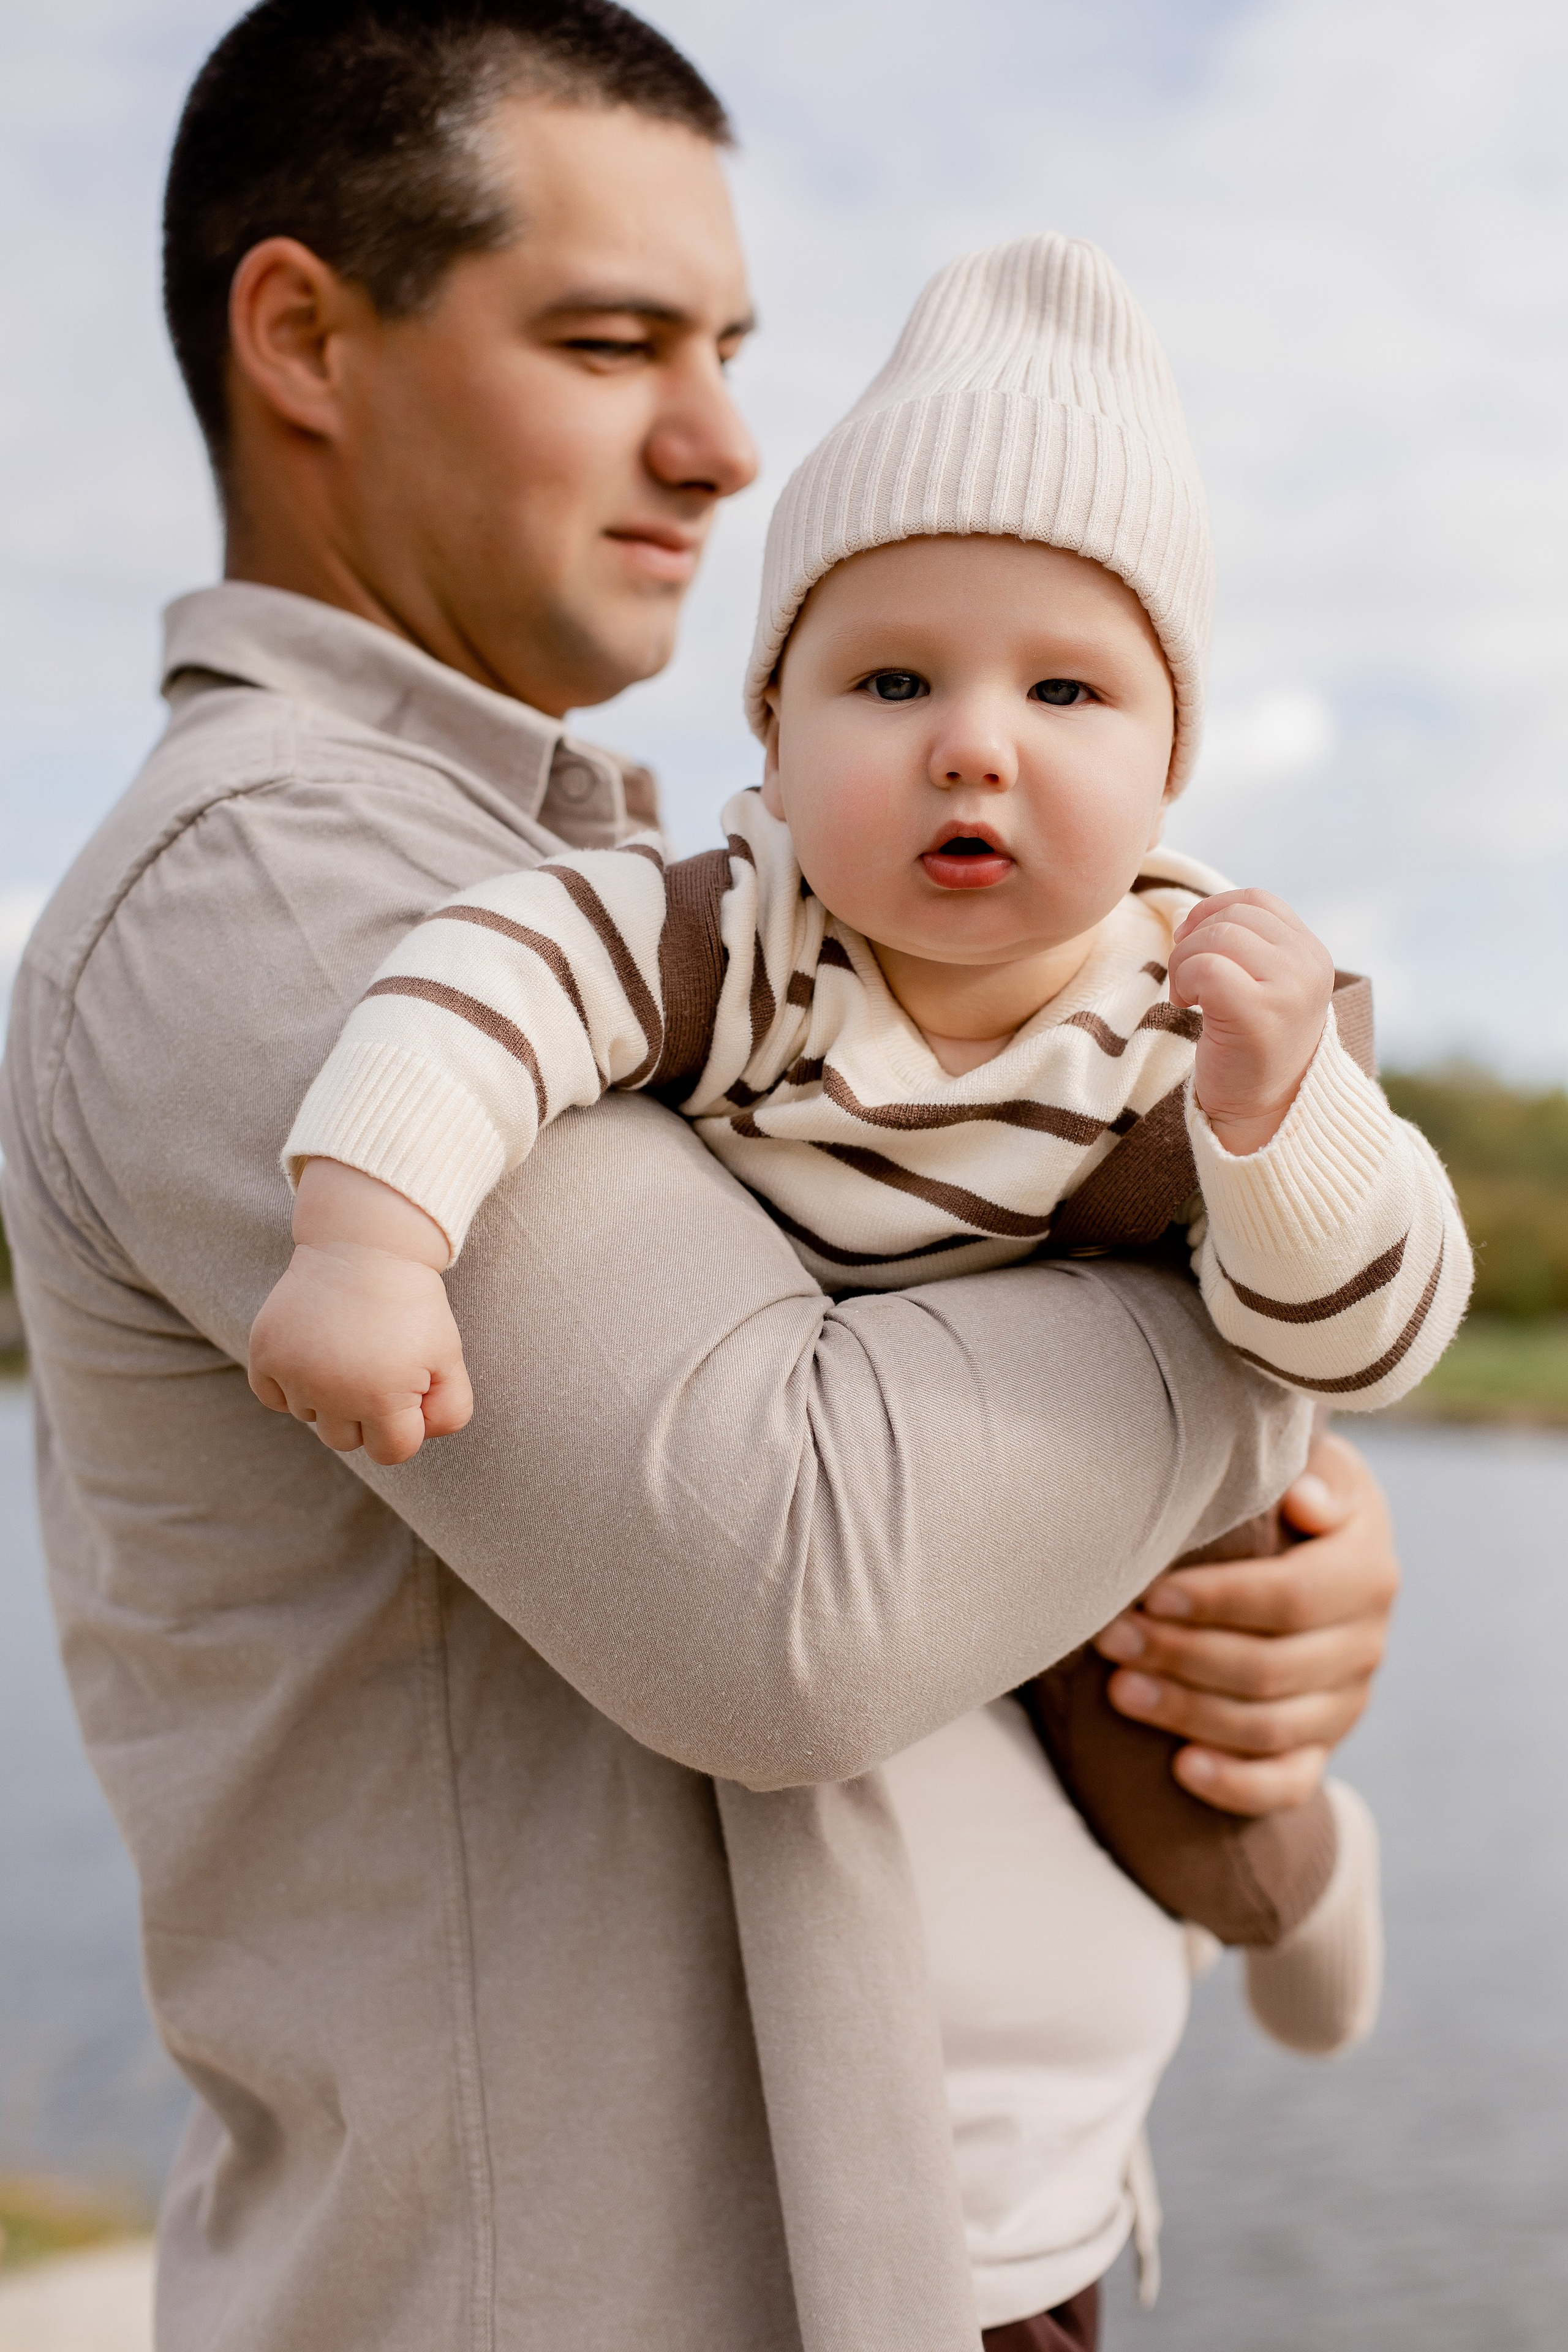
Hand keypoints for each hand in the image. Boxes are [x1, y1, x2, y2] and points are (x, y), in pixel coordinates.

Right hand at [247, 1159, 472, 1466]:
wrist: (363, 1246)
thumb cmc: (411, 1304)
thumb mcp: (449, 1355)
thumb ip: (451, 1410)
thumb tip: (414, 1439)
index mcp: (382, 1399)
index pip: (392, 1452)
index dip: (406, 1422)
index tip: (409, 1385)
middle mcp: (331, 1394)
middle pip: (346, 1441)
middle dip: (365, 1413)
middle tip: (375, 1362)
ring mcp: (293, 1374)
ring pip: (310, 1417)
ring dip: (327, 1395)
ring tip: (346, 1347)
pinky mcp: (264, 1353)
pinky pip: (273, 1398)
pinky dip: (290, 1383)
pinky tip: (313, 1350)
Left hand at [1092, 1430, 1397, 1813]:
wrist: (1309, 1551)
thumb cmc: (1288, 1498)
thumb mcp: (1312, 1465)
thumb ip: (1314, 1474)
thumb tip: (1305, 1500)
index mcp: (1367, 1570)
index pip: (1294, 1597)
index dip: (1221, 1600)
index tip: (1151, 1592)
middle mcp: (1365, 1642)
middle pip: (1272, 1667)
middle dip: (1183, 1655)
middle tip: (1110, 1639)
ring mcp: (1345, 1701)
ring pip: (1270, 1727)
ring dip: (1190, 1713)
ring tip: (1120, 1691)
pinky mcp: (1320, 1746)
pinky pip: (1289, 1783)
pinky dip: (1238, 1785)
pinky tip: (1182, 1770)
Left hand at [1168, 888, 1334, 1155]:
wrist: (1266, 1115)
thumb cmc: (1252, 1051)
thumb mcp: (1260, 987)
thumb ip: (1242, 947)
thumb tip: (1187, 914)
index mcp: (1310, 954)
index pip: (1255, 901)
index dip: (1212, 914)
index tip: (1194, 951)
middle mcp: (1308, 965)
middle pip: (1232, 915)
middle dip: (1193, 941)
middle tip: (1186, 982)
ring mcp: (1289, 989)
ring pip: (1218, 936)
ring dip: (1184, 962)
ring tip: (1187, 997)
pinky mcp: (1261, 1013)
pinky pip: (1208, 967)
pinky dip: (1185, 980)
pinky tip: (1186, 1006)